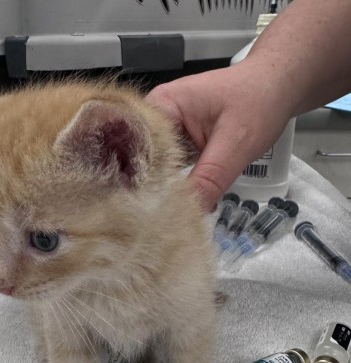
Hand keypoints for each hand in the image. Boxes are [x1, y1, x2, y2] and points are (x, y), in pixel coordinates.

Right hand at [146, 61, 293, 210]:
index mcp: (161, 105)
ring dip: (164, 189)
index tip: (143, 210)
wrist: (279, 86)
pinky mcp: (180, 141)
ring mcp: (168, 129)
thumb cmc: (260, 99)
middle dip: (150, 189)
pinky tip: (179, 202)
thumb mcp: (236, 143)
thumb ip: (210, 179)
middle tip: (151, 220)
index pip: (139, 148)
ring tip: (162, 216)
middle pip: (143, 159)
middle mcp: (157, 116)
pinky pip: (170, 167)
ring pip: (156, 166)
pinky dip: (177, 184)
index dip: (140, 180)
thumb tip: (187, 214)